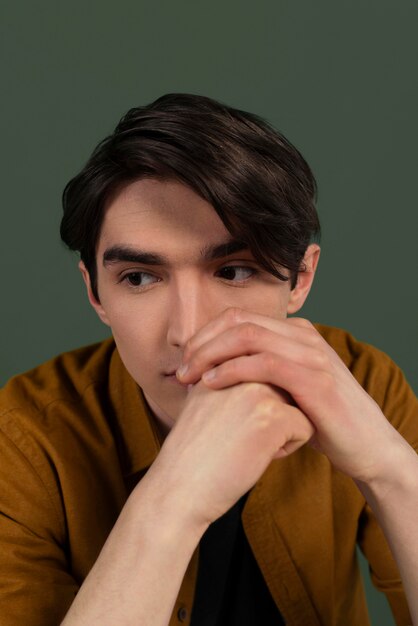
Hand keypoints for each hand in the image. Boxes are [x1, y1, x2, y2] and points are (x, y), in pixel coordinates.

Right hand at [153, 380, 313, 527]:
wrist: (178, 487)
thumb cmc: (193, 450)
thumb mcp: (203, 399)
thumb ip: (227, 378)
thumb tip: (260, 372)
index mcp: (223, 360)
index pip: (265, 371)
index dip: (256, 402)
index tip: (228, 423)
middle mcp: (240, 368)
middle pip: (284, 385)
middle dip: (273, 412)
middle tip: (237, 435)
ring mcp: (258, 390)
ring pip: (298, 404)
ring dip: (281, 427)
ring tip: (246, 443)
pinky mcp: (273, 416)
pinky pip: (305, 428)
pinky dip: (287, 448)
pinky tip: (255, 456)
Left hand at [177, 308, 403, 483]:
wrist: (366, 446)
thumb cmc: (319, 419)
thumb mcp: (287, 387)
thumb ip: (260, 371)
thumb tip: (213, 371)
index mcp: (294, 332)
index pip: (238, 318)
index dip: (204, 336)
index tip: (184, 361)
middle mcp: (303, 335)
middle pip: (238, 321)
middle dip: (201, 342)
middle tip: (180, 369)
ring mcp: (311, 354)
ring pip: (248, 335)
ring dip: (209, 354)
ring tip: (188, 377)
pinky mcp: (315, 379)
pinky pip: (264, 363)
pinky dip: (231, 370)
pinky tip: (211, 384)